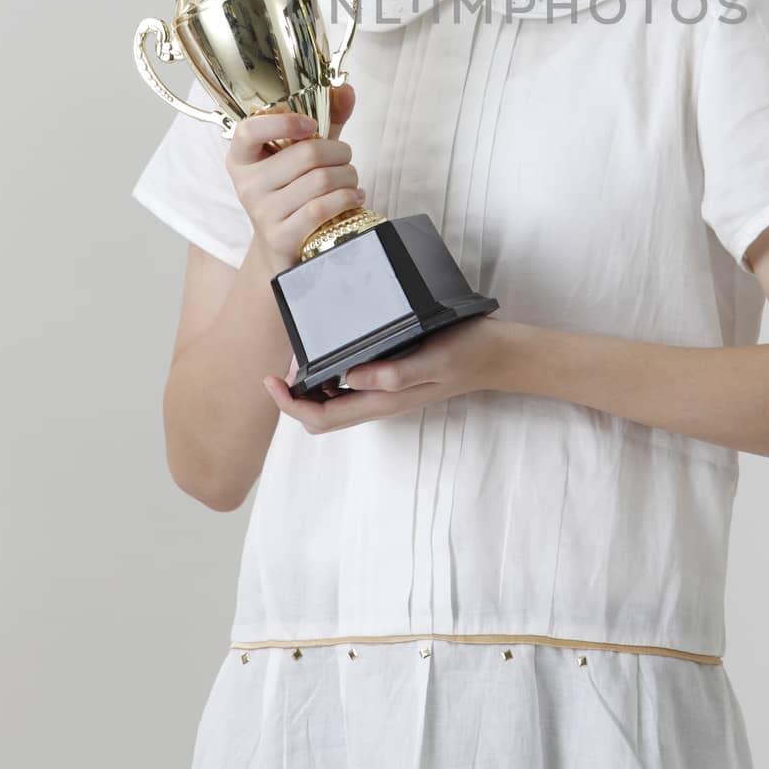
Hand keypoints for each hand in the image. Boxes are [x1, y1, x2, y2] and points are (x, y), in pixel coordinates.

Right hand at [225, 82, 362, 273]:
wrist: (282, 247)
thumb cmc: (294, 190)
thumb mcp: (304, 152)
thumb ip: (325, 118)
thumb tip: (345, 89)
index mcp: (242, 157)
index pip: (249, 130)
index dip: (284, 122)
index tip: (312, 125)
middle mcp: (246, 184)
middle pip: (306, 154)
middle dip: (339, 153)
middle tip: (346, 158)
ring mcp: (261, 212)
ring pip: (320, 181)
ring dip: (348, 177)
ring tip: (351, 180)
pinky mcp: (280, 237)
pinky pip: (320, 209)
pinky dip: (346, 199)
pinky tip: (354, 197)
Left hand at [261, 313, 516, 433]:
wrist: (496, 355)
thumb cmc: (465, 352)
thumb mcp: (432, 359)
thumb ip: (394, 374)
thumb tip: (350, 378)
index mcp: (383, 402)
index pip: (322, 418)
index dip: (290, 406)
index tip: (272, 380)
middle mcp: (379, 402)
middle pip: (321, 415)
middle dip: (294, 397)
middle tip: (282, 365)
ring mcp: (385, 393)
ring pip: (334, 403)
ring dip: (310, 387)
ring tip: (300, 356)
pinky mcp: (392, 379)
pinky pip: (351, 387)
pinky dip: (331, 375)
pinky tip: (331, 350)